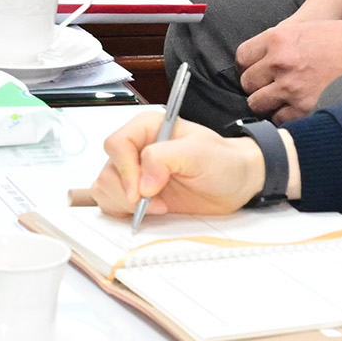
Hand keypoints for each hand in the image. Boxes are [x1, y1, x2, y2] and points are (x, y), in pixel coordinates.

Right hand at [89, 107, 265, 219]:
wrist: (236, 184)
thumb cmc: (223, 161)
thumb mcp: (200, 153)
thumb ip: (166, 158)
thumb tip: (142, 182)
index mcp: (146, 128)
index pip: (116, 144)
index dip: (126, 170)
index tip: (142, 191)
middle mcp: (135, 148)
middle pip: (108, 170)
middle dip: (127, 192)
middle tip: (156, 202)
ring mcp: (133, 172)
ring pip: (105, 188)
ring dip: (126, 204)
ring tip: (158, 206)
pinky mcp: (135, 194)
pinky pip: (111, 203)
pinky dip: (125, 212)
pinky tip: (151, 212)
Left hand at [234, 18, 341, 123]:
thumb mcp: (306, 29)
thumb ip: (280, 43)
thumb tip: (261, 60)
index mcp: (278, 38)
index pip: (242, 56)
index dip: (248, 66)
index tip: (256, 71)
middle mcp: (280, 63)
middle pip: (247, 83)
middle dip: (257, 86)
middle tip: (270, 87)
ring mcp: (291, 87)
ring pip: (258, 104)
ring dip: (268, 103)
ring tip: (283, 100)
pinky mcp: (305, 108)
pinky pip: (280, 119)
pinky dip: (285, 117)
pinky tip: (297, 110)